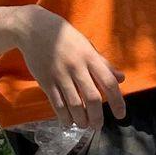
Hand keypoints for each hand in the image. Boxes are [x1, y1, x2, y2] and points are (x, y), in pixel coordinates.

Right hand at [16, 8, 125, 129]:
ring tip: (84, 125)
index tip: (121, 115)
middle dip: (97, 116)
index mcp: (90, 57)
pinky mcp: (46, 81)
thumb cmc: (65, 37)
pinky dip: (64, 116)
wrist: (34, 29)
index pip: (108, 82)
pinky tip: (68, 122)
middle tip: (98, 125)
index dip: (117, 101)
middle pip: (92, 98)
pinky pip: (57, 103)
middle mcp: (77, 67)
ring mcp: (60, 75)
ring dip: (81, 120)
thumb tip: (121, 78)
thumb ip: (104, 64)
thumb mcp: (86, 46)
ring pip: (74, 104)